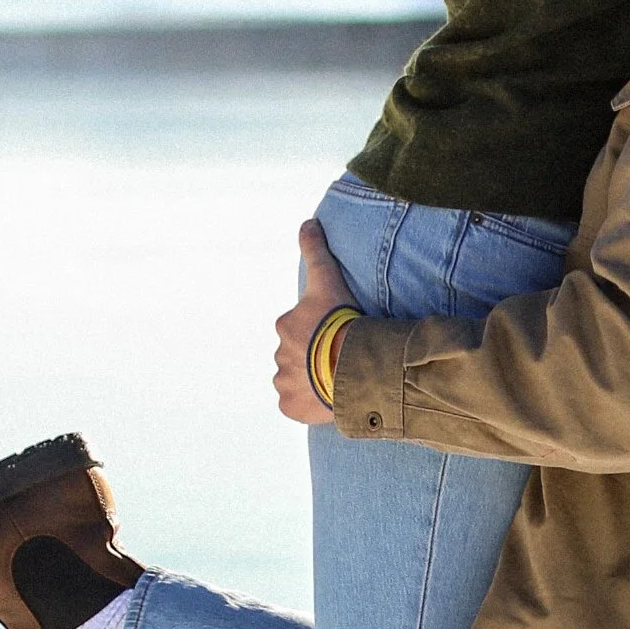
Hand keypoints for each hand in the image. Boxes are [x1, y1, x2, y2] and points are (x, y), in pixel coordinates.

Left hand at [275, 218, 352, 423]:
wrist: (350, 364)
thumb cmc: (340, 321)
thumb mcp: (328, 279)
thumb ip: (316, 250)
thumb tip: (307, 221)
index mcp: (286, 326)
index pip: (300, 329)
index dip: (319, 332)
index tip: (338, 335)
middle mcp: (279, 355)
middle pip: (297, 355)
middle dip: (313, 357)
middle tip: (339, 359)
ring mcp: (283, 382)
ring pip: (295, 380)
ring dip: (311, 382)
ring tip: (336, 381)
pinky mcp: (289, 406)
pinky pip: (296, 405)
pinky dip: (308, 404)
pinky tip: (327, 398)